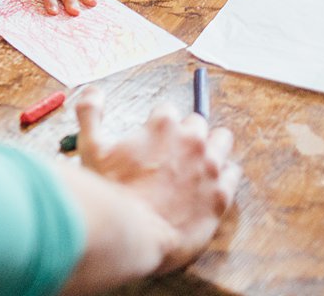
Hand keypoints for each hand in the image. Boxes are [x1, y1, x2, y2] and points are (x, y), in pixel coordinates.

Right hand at [74, 87, 240, 274]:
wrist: (133, 233)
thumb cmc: (111, 191)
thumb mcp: (90, 147)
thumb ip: (90, 112)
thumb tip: (93, 90)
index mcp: (163, 124)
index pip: (168, 110)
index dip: (157, 125)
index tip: (151, 140)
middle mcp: (192, 139)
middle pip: (197, 122)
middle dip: (185, 133)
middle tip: (171, 154)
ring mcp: (210, 166)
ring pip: (222, 140)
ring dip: (210, 146)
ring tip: (196, 164)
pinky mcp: (221, 193)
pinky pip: (233, 172)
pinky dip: (223, 175)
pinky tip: (208, 183)